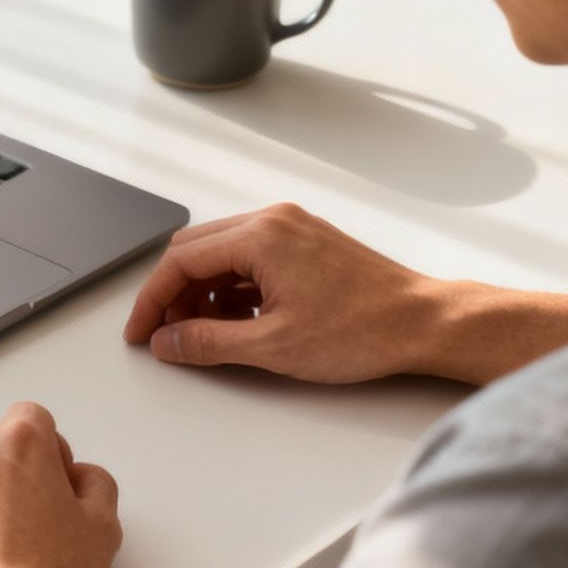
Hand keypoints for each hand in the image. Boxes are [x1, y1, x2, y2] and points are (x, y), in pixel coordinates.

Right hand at [123, 203, 567, 384]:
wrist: (425, 323)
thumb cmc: (363, 331)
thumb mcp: (272, 347)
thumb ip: (207, 342)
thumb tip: (167, 342)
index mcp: (261, 236)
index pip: (181, 260)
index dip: (152, 301)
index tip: (142, 334)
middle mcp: (274, 220)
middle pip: (196, 250)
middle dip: (173, 294)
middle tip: (165, 336)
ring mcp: (293, 227)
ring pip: (222, 253)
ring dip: (203, 292)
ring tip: (202, 335)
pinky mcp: (307, 242)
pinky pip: (250, 257)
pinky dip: (232, 287)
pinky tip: (237, 322)